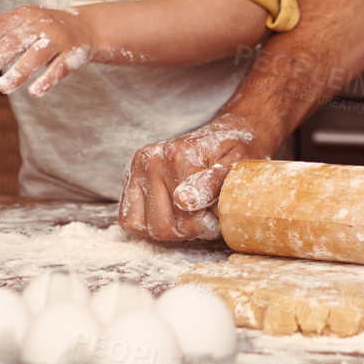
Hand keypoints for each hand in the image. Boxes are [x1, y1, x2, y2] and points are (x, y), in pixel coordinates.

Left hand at [0, 5, 96, 95]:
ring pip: (36, 56)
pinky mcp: (73, 54)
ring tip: (2, 88)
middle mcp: (41, 25)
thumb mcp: (20, 20)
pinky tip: (34, 92)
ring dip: (18, 72)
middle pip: (14, 42)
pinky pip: (60, 68)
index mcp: (24, 15)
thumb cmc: (44, 26)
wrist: (85, 27)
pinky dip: (47, 80)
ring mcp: (58, 39)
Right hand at [118, 115, 261, 241]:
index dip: (204, 226)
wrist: (226, 133)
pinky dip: (148, 225)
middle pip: (162, 226)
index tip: (216, 219)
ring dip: (170, 229)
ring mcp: (137, 168)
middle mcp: (152, 159)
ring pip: (146, 227)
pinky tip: (169, 214)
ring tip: (189, 217)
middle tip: (204, 220)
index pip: (185, 217)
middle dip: (187, 231)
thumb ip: (213, 181)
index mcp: (178, 155)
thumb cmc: (233, 152)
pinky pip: (129, 219)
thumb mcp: (235, 164)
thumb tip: (184, 201)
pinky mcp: (130, 178)